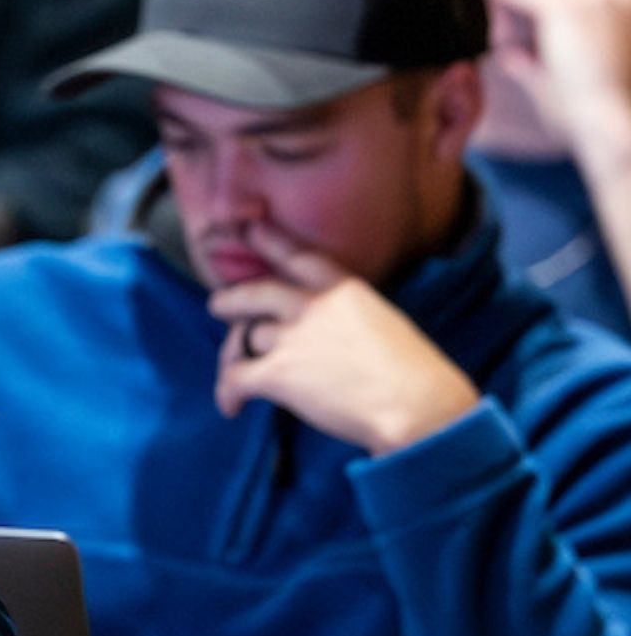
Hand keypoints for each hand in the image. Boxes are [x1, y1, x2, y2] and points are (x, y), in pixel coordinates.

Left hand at [210, 221, 481, 454]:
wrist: (418, 406)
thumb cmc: (413, 374)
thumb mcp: (383, 322)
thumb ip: (344, 314)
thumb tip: (321, 329)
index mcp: (344, 289)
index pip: (297, 256)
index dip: (269, 241)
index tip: (249, 229)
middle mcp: (312, 305)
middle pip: (253, 293)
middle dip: (231, 300)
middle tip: (217, 305)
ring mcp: (292, 337)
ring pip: (244, 338)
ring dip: (236, 356)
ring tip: (235, 371)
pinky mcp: (278, 372)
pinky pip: (235, 376)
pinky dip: (228, 392)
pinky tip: (232, 407)